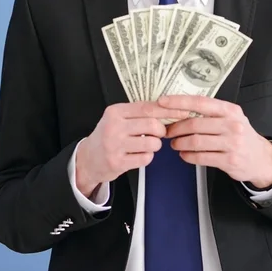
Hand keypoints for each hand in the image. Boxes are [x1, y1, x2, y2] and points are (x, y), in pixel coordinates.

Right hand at [75, 102, 189, 197]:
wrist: (88, 158)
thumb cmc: (108, 135)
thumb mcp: (118, 118)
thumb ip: (138, 113)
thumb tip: (169, 109)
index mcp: (116, 112)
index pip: (148, 108)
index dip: (168, 110)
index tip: (182, 112)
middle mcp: (114, 127)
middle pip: (152, 125)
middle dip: (162, 130)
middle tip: (159, 133)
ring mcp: (115, 146)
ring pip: (152, 143)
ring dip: (155, 145)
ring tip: (147, 144)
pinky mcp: (118, 162)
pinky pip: (146, 158)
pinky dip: (147, 157)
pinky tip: (139, 154)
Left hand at [159, 95, 271, 187]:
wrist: (261, 158)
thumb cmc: (240, 135)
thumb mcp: (231, 118)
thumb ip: (209, 113)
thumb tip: (179, 110)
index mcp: (229, 110)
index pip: (200, 102)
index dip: (178, 102)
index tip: (162, 102)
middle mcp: (232, 124)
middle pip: (195, 124)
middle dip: (176, 128)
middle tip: (167, 132)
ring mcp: (232, 143)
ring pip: (196, 142)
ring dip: (180, 143)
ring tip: (175, 144)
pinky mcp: (230, 160)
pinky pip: (202, 157)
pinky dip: (188, 156)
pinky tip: (184, 155)